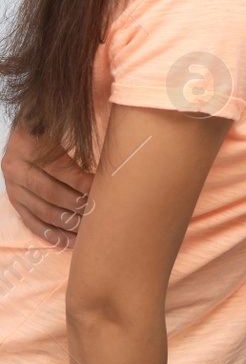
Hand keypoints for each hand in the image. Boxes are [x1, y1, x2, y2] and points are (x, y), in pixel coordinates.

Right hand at [1, 124, 93, 245]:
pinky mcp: (14, 200)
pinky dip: (51, 233)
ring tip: (90, 231)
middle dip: (77, 206)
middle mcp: (14, 166)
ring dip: (68, 223)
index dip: (81, 181)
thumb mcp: (63, 121)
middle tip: (100, 214)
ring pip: (41, 211)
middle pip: (49, 193)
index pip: (58, 168)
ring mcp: (11, 186)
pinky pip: (31, 221)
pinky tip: (70, 242)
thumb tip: (115, 151)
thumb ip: (81, 131)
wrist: (28, 126)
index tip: (102, 189)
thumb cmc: (55, 123)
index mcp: (27, 144)